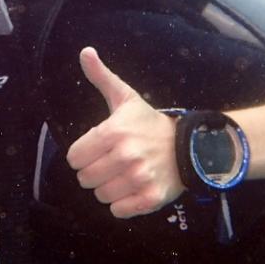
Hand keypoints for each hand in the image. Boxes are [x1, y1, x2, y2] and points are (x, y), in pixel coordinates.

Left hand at [66, 47, 183, 217]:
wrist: (190, 146)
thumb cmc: (150, 123)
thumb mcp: (126, 98)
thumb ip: (101, 77)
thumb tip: (85, 52)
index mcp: (113, 132)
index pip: (74, 158)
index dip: (84, 155)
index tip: (99, 150)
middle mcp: (125, 156)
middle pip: (85, 179)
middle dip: (95, 172)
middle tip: (113, 163)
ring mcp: (139, 178)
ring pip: (100, 196)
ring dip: (109, 188)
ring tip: (124, 175)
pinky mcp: (150, 198)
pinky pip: (118, 211)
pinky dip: (123, 204)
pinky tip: (133, 189)